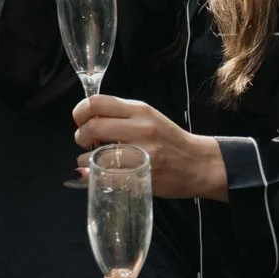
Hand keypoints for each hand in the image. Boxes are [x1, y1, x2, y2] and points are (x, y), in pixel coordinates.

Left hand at [72, 95, 229, 200]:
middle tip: (85, 143)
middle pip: (92, 127)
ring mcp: (142, 151)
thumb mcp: (148, 119)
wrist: (199, 163)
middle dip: (80, 137)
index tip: (80, 121)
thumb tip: (87, 122)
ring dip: (86, 159)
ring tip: (93, 161)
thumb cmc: (169, 141)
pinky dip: (94, 175)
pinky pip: (108, 174)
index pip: (96, 102)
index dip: (80, 112)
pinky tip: (98, 174)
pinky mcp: (143, 173)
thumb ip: (121, 117)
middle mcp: (140, 127)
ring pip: (97, 154)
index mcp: (139, 110)